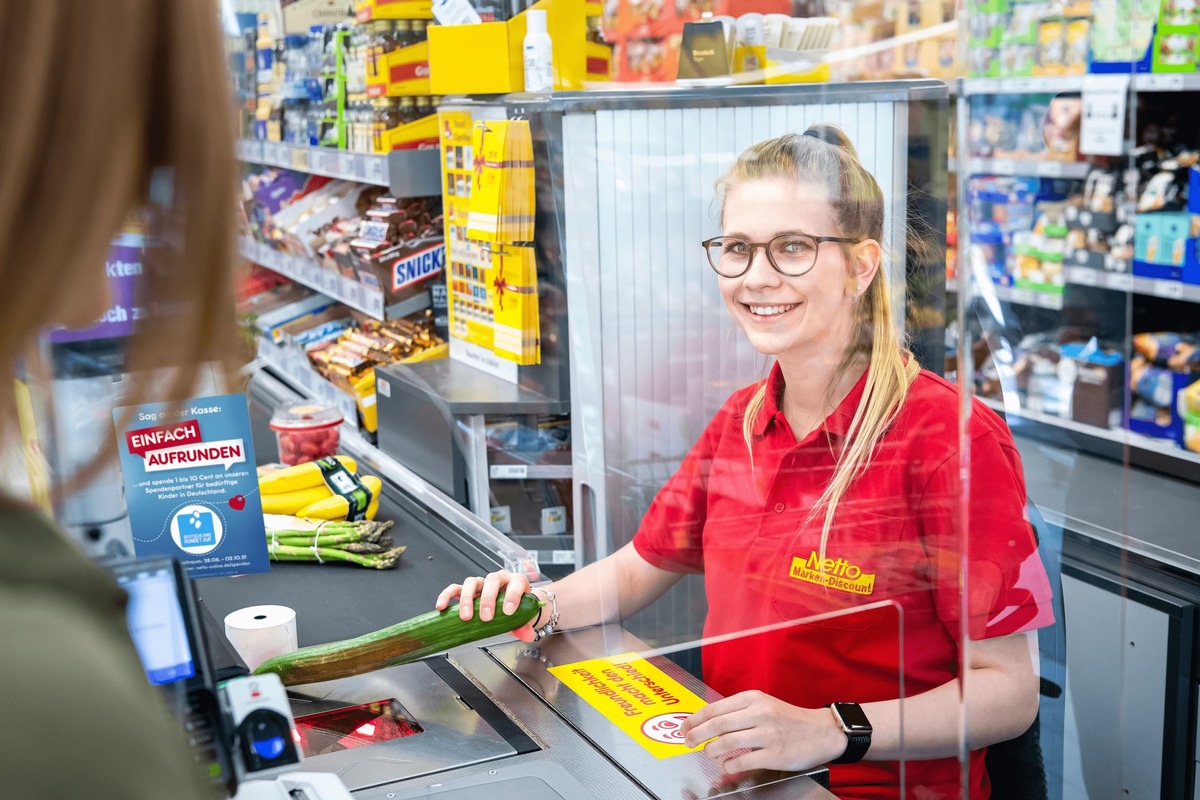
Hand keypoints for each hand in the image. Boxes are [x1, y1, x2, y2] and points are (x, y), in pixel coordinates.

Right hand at [435, 570, 542, 642]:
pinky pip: (454, 588)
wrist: (509, 605)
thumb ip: (525, 625)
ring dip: (467, 599)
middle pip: (492, 580)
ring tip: (465, 616)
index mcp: (515, 582)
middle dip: (488, 599)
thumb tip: (527, 635)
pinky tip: (442, 606)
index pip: (516, 582)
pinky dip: (447, 596)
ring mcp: (482, 584)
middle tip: (486, 617)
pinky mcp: (467, 590)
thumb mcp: (523, 617)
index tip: (508, 611)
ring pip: (472, 582)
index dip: (512, 595)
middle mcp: (498, 579)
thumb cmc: (516, 608)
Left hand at [681, 691, 847, 773]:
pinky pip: (743, 760)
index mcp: (754, 698)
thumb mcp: (764, 705)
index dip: (696, 719)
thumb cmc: (788, 719)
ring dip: (711, 749)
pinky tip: (726, 764)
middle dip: (696, 734)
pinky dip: (729, 764)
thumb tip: (708, 721)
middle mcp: (760, 713)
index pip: (716, 708)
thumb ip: (739, 710)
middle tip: (687, 741)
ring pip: (727, 742)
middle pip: (717, 724)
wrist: (822, 731)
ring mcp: (768, 734)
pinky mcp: (775, 754)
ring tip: (707, 752)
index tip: (685, 727)